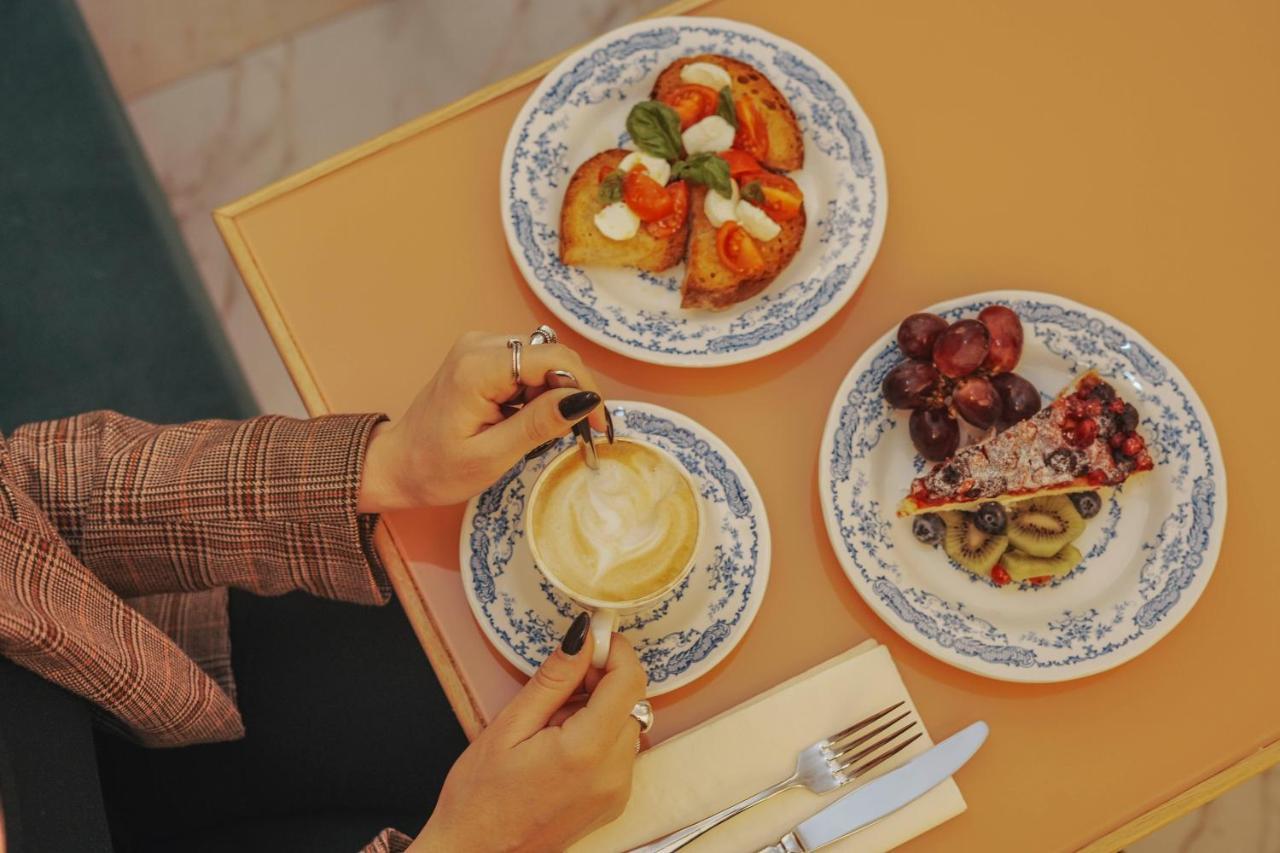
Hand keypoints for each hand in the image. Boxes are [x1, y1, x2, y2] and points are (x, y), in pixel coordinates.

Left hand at [357, 332, 608, 509]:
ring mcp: (479, 347)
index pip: (553, 358)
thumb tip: (585, 400)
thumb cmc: (436, 469)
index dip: (583, 388)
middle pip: (550, 355)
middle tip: (579, 434)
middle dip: (571, 393)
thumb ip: (539, 424)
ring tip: (541, 433)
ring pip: (542, 361)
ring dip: (554, 395)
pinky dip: (537, 394)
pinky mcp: (481, 357)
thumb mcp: (493, 456)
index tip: (597, 425)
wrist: (395, 466)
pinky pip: (526, 366)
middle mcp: (479, 345)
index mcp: (478, 367)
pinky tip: (525, 422)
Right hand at [410, 617, 647, 851]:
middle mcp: (613, 774)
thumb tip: (583, 637)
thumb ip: (554, 679)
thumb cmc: (480, 797)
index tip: (593, 637)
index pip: (630, 681)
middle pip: (631, 701)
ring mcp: (617, 792)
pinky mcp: (614, 801)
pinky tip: (561, 745)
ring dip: (599, 709)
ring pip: (627, 723)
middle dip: (600, 681)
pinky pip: (621, 750)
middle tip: (556, 688)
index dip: (615, 650)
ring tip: (551, 724)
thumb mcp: (508, 726)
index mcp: (586, 751)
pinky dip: (599, 735)